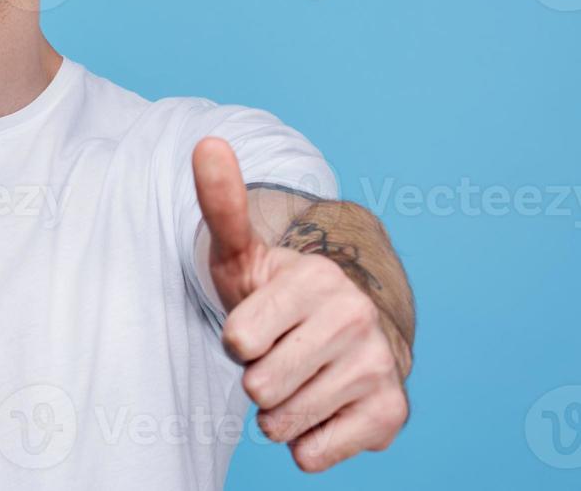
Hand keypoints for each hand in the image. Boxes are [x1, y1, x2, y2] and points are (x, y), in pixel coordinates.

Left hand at [192, 137, 409, 471]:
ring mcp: (379, 366)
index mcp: (316, 279)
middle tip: (276, 356)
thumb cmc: (275, 296)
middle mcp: (357, 318)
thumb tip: (207, 141)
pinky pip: (312, 454)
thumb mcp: (241, 252)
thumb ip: (220, 203)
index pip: (238, 340)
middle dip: (255, 379)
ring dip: (276, 412)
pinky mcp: (390, 414)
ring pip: (282, 422)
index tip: (255, 325)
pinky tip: (319, 410)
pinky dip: (303, 443)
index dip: (235, 341)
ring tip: (295, 380)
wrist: (337, 337)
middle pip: (258, 387)